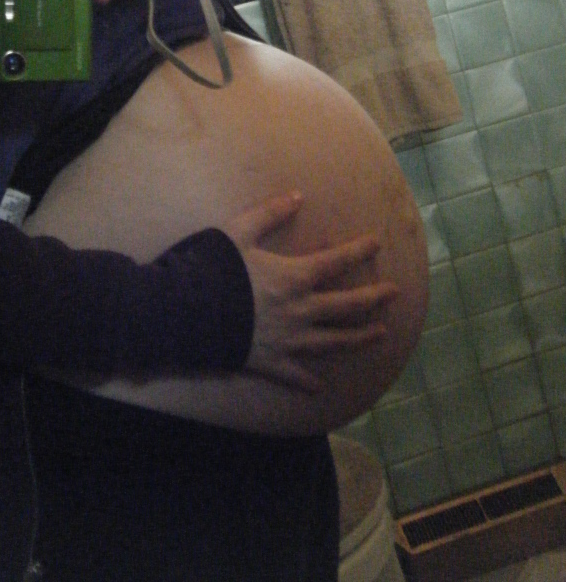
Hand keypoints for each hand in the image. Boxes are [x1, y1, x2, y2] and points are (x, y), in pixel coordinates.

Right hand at [225, 192, 399, 392]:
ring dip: (360, 338)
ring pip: (334, 342)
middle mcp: (301, 311)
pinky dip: (309, 382)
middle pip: (346, 306)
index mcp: (294, 277)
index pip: (336, 261)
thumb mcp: (239, 231)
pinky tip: (320, 387)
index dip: (358, 250)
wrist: (188, 315)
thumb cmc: (213, 269)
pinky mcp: (272, 364)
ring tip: (381, 335)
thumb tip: (298, 196)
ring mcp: (289, 341)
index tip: (377, 242)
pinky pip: (296, 376)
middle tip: (394, 293)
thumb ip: (270, 213)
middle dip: (374, 298)